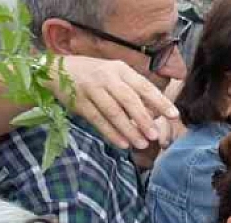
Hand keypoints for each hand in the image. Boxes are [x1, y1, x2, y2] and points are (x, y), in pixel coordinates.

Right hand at [56, 55, 179, 151]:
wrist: (57, 70)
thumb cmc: (95, 74)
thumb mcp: (115, 74)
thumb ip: (133, 90)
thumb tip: (156, 112)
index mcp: (120, 69)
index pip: (144, 86)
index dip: (160, 101)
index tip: (173, 115)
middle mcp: (106, 77)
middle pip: (128, 100)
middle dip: (143, 119)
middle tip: (154, 135)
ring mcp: (91, 89)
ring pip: (113, 112)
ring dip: (129, 130)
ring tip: (141, 144)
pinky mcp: (79, 102)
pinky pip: (98, 120)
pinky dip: (110, 133)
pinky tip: (122, 143)